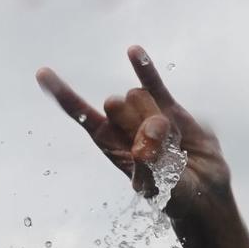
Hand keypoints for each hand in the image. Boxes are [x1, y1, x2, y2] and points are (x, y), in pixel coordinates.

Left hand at [36, 46, 228, 213]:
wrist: (206, 193)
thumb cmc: (175, 196)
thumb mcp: (159, 187)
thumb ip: (150, 164)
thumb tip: (146, 141)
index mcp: (110, 145)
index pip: (81, 114)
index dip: (63, 94)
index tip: (42, 73)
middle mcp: (123, 126)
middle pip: (116, 103)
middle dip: (136, 121)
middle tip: (155, 148)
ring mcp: (146, 114)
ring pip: (138, 96)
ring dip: (156, 118)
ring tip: (172, 144)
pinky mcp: (170, 108)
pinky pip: (154, 83)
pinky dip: (143, 67)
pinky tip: (133, 51)